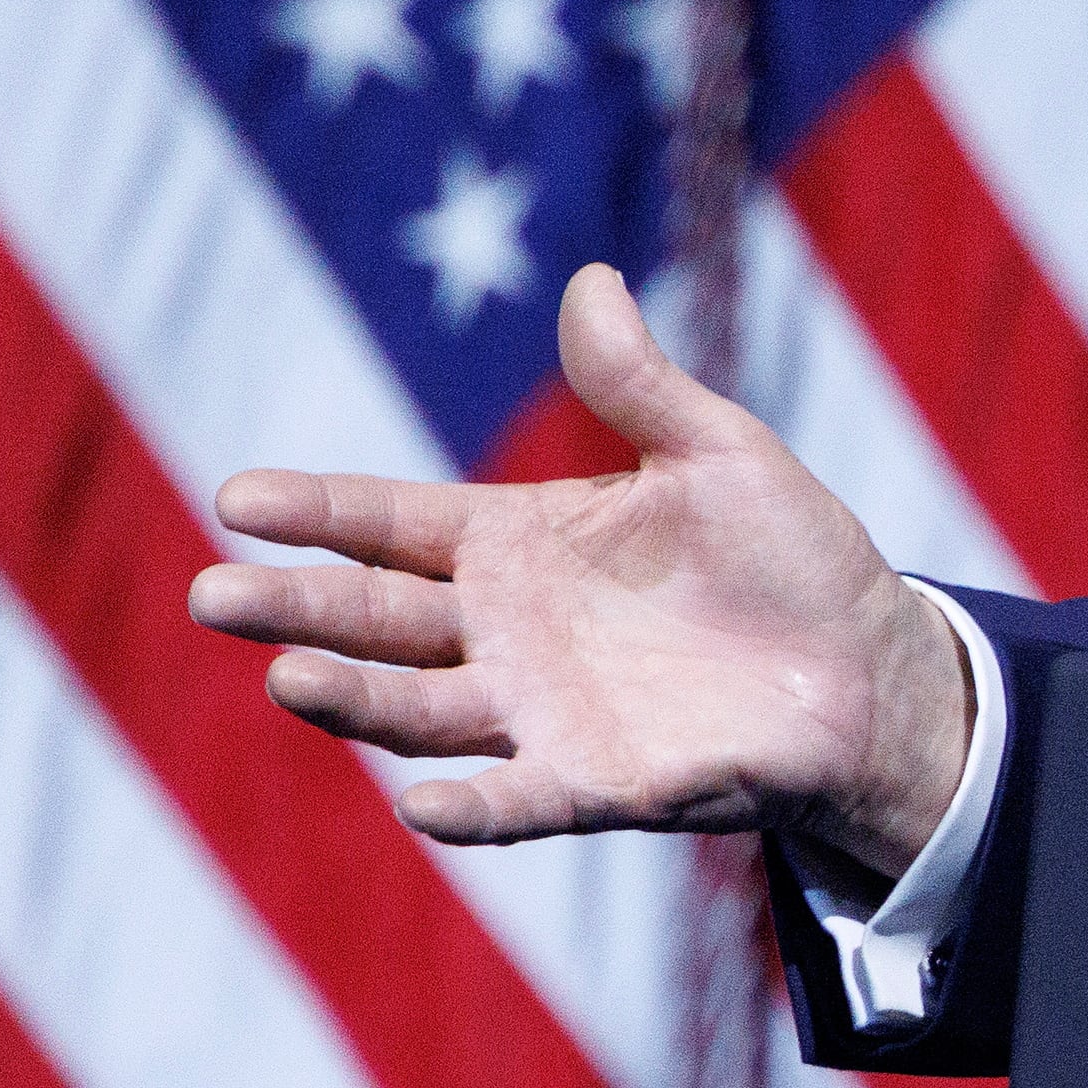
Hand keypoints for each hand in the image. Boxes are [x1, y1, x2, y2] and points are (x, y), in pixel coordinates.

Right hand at [184, 264, 973, 885]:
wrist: (873, 665)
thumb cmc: (788, 554)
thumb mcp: (720, 452)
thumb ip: (642, 384)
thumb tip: (592, 280)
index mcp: (519, 540)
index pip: (392, 523)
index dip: (318, 511)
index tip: (235, 497)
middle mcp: (505, 631)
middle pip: (376, 618)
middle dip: (295, 606)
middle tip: (214, 592)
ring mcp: (542, 712)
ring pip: (420, 709)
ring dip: (354, 698)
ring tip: (287, 676)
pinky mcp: (600, 783)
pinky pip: (521, 801)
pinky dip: (472, 807)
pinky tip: (422, 806)